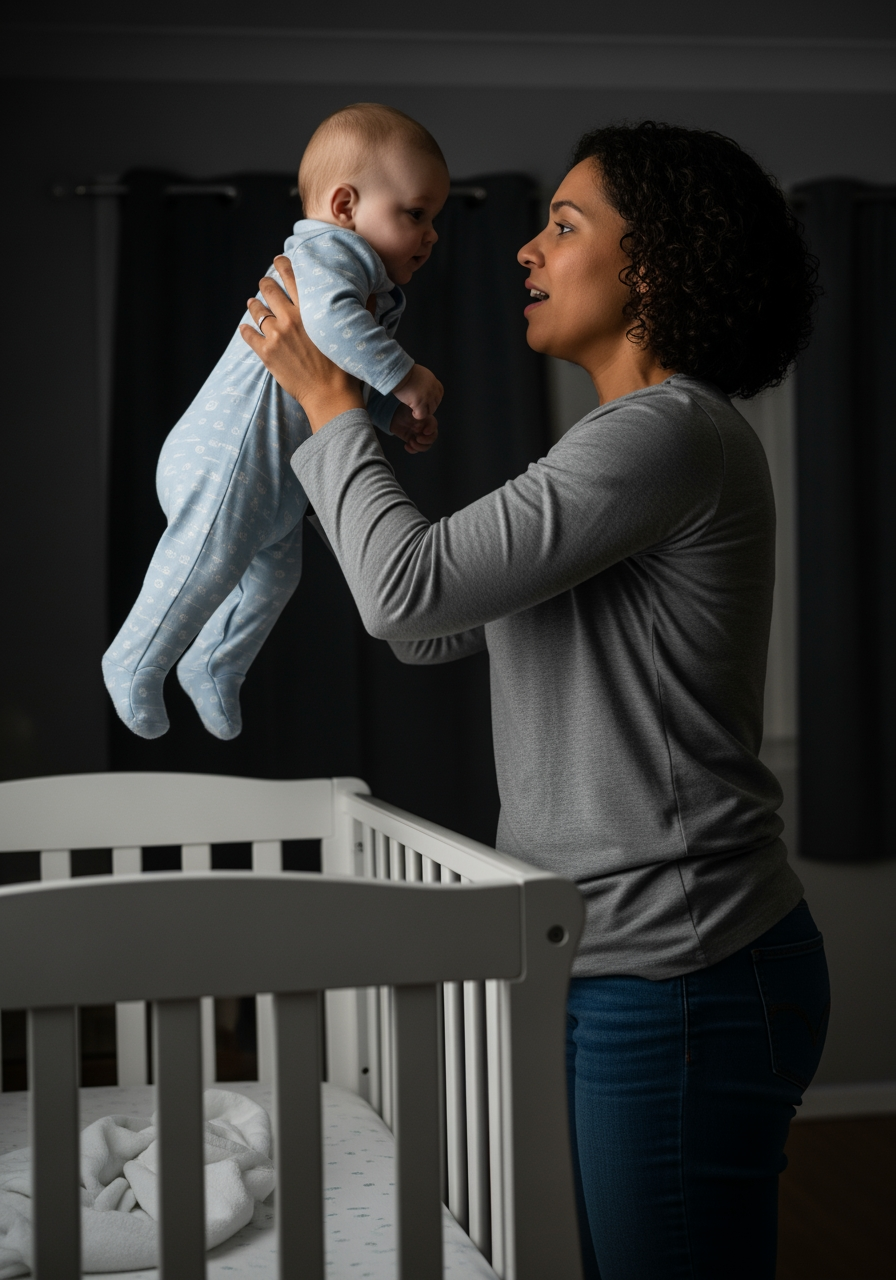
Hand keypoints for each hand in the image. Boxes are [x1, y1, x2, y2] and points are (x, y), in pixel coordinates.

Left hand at [240, 256, 363, 431]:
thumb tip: (374, 293)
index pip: (293, 278)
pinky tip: (244, 327)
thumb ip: (364, 309)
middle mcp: (291, 318)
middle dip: (266, 282)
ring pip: (257, 311)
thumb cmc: (345, 368)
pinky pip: (249, 335)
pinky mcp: (266, 354)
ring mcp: (276, 336)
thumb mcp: (356, 333)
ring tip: (252, 302)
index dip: (284, 266)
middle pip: (270, 290)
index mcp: (310, 310)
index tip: (280, 261)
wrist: (330, 396)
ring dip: (254, 304)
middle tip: (265, 281)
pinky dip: (245, 330)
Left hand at [389, 402, 438, 454]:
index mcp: (426, 419)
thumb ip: (417, 412)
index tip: (425, 432)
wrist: (393, 414)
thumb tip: (420, 420)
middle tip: (417, 439)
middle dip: (426, 441)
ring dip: (419, 447)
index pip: (434, 426)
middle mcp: (425, 429)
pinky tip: (406, 446)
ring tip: (410, 442)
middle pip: (432, 438)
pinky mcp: (412, 441)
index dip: (431, 430)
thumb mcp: (411, 408)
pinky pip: (416, 449)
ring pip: (426, 446)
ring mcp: (419, 436)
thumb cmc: (403, 409)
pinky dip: (412, 450)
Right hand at [393, 363, 443, 419]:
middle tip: (421, 406)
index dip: (434, 398)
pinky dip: (418, 415)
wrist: (399, 373)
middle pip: (436, 403)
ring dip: (424, 411)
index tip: (428, 400)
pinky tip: (413, 412)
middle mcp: (433, 390)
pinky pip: (422, 415)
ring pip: (430, 411)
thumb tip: (424, 388)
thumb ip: (426, 382)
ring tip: (416, 409)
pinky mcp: (419, 404)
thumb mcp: (421, 374)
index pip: (440, 393)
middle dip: (429, 406)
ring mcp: (427, 398)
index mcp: (434, 382)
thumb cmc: (406, 372)